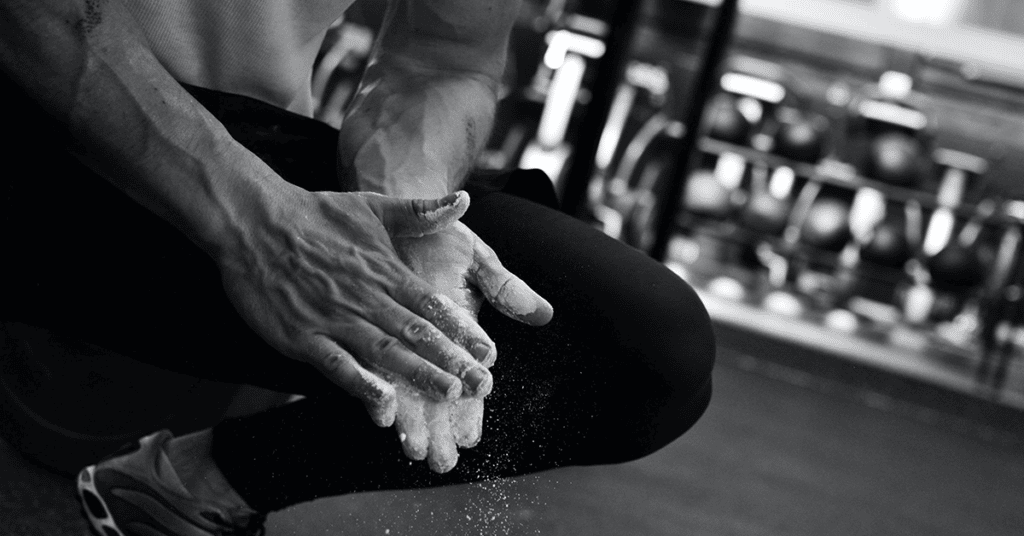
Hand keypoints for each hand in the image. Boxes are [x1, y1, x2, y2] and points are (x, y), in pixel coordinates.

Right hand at [215, 188, 496, 426]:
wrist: (253, 221)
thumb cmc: (314, 214)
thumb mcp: (372, 205)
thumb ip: (420, 211)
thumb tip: (464, 200)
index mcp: (386, 271)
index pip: (433, 306)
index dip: (462, 331)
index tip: (488, 352)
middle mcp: (367, 298)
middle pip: (418, 334)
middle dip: (453, 361)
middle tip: (481, 385)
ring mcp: (335, 319)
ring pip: (385, 352)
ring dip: (419, 375)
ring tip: (448, 394)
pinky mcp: (302, 337)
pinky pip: (337, 365)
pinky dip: (360, 385)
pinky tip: (382, 405)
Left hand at [390, 221, 552, 471]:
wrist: (395, 207)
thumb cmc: (438, 233)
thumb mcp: (474, 255)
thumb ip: (503, 286)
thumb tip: (542, 314)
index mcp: (458, 329)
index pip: (468, 377)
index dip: (469, 408)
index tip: (470, 438)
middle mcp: (429, 342)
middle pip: (437, 395)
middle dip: (440, 430)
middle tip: (442, 462)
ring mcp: (398, 339)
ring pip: (408, 390)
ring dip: (413, 424)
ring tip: (416, 454)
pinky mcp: (368, 330)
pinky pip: (373, 367)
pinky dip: (379, 395)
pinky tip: (383, 421)